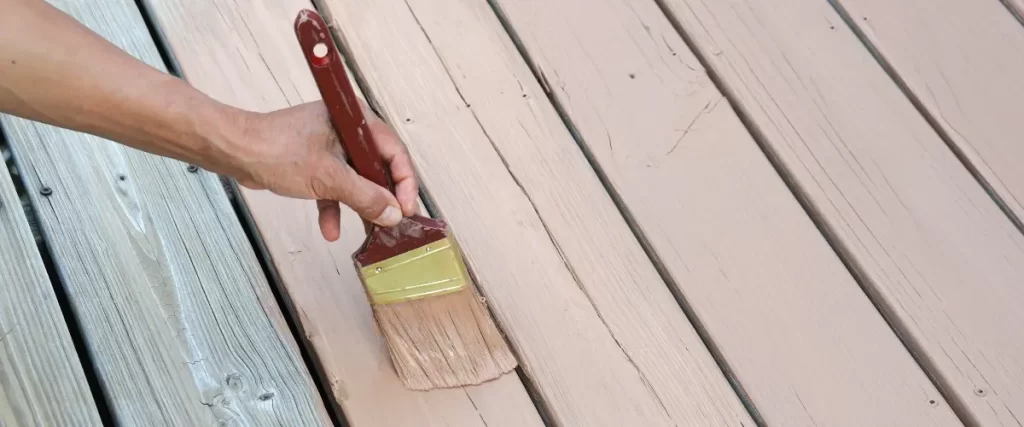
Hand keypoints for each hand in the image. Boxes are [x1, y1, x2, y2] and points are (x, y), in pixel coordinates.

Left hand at [233, 100, 419, 240]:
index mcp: (355, 121)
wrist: (234, 151)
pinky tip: (330, 229)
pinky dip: (334, 207)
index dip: (404, 182)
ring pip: (357, 181)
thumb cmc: (275, 149)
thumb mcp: (328, 178)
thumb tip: (392, 213)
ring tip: (368, 232)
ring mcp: (331, 147)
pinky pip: (335, 187)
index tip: (405, 209)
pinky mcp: (315, 162)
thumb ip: (365, 197)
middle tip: (391, 223)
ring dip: (359, 207)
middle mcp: (347, 131)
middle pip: (378, 168)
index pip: (394, 152)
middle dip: (382, 198)